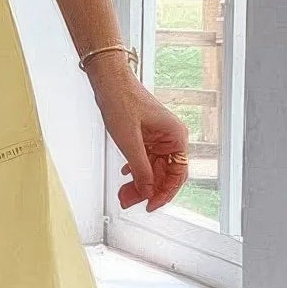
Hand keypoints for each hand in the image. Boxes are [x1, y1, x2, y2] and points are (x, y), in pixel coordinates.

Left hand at [85, 61, 189, 212]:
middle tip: (129, 202)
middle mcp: (171, 137)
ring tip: (123, 193)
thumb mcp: (129, 142)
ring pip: (153, 169)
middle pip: (164, 174)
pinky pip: (146, 159)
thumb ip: (141, 169)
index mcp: (175, 137)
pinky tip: (126, 176)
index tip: (150, 206)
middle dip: (147, 190)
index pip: (177, 175)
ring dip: (139, 182)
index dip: (164, 193)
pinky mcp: (147, 135)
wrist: (109, 81)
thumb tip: (148, 190)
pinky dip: (136, 170)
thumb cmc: (121, 100)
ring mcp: (159, 137)